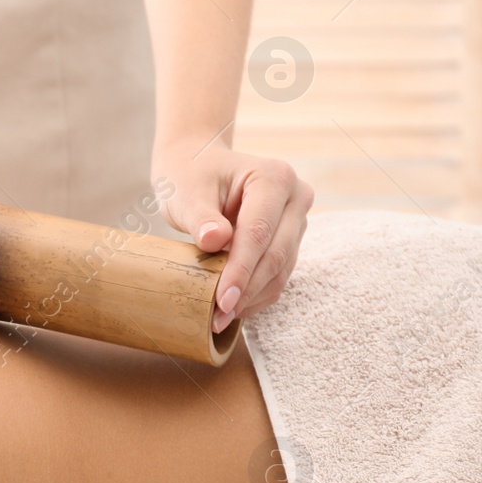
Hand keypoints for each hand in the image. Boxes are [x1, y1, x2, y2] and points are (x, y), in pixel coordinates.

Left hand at [152, 139, 314, 334]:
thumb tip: (216, 241)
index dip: (240, 270)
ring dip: (253, 297)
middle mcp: (296, 196)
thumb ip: (201, 217)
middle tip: (217, 318)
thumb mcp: (186, 193)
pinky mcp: (290, 237)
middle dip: (246, 290)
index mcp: (274, 177)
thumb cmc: (189, 176)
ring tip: (221, 319)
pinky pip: (279, 272)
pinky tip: (235, 309)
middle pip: (275, 254)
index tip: (221, 300)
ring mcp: (297, 218)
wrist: (198, 164)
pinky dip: (258, 293)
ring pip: (281, 268)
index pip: (258, 233)